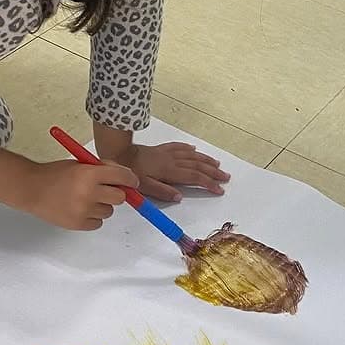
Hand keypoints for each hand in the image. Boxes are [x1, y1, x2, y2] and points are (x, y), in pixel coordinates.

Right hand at [19, 159, 139, 230]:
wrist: (32, 189)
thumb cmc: (55, 174)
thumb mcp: (80, 164)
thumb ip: (103, 169)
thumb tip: (126, 178)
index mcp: (90, 174)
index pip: (122, 177)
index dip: (130, 180)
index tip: (132, 182)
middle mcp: (89, 192)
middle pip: (120, 197)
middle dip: (116, 193)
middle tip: (105, 190)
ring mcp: (84, 210)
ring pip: (109, 211)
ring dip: (102, 205)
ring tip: (85, 199)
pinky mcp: (78, 224)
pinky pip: (98, 223)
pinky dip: (93, 217)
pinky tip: (79, 209)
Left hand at [103, 141, 229, 204]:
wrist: (118, 154)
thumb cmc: (130, 172)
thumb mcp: (144, 187)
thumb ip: (162, 192)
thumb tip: (180, 197)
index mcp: (170, 171)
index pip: (194, 178)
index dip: (209, 184)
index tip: (220, 190)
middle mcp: (172, 161)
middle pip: (197, 166)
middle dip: (213, 172)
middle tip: (226, 177)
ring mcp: (167, 153)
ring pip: (191, 155)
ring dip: (206, 160)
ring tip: (217, 164)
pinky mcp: (160, 149)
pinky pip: (178, 147)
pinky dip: (188, 148)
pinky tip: (194, 149)